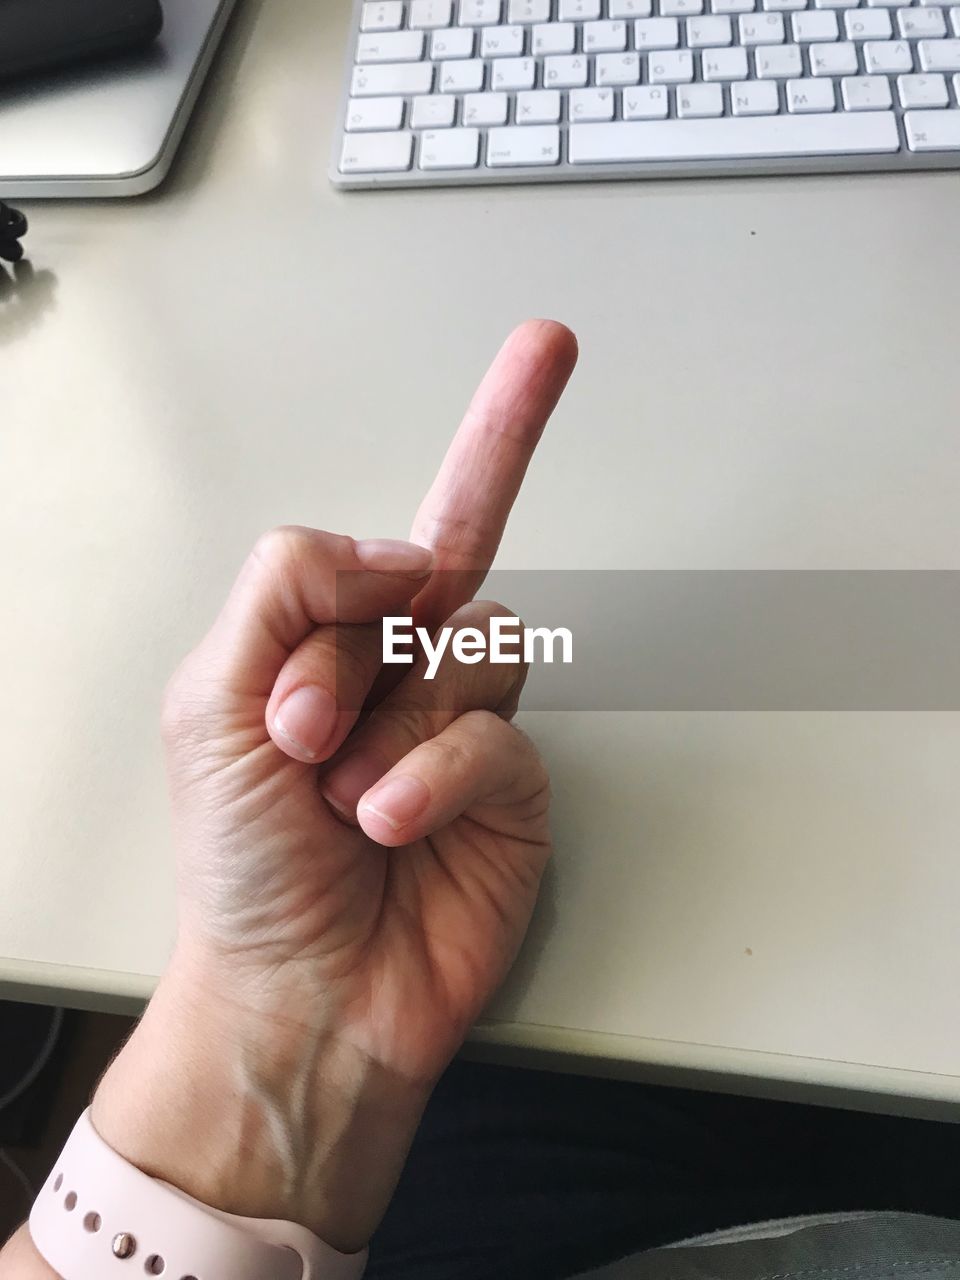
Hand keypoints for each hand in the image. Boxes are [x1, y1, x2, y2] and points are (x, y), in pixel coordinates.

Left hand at [90, 320, 577, 1253]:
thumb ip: (288, 587)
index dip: (496, 429)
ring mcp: (465, 723)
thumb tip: (395, 547)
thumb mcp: (212, 702)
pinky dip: (429, 775)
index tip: (551, 349)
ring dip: (387, 726)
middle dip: (352, 655)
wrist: (297, 994)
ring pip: (473, 648)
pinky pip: (492, 735)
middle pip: (442, 571)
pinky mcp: (512, 785)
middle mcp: (409, 666)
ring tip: (341, 794)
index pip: (418, 518)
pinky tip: (388, 817)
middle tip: (297, 732)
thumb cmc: (241, 866)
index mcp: (334, 635)